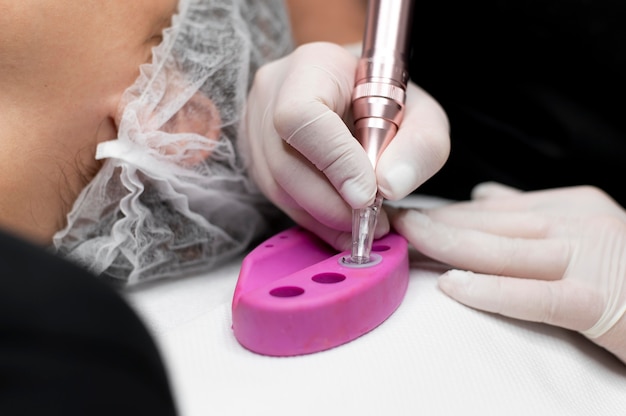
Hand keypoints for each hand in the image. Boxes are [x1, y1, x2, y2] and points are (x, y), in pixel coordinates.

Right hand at [240, 42, 448, 249]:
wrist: (358, 97)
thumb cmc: (389, 102)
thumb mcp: (423, 115)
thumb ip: (419, 147)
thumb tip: (389, 186)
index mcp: (312, 67)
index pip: (303, 115)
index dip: (333, 160)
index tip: (368, 194)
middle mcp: (272, 95)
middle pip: (285, 162)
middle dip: (330, 203)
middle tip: (369, 222)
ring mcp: (256, 127)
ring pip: (277, 187)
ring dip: (322, 217)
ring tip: (360, 227)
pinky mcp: (256, 157)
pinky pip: (277, 198)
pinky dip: (313, 218)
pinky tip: (340, 224)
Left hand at [389, 182, 625, 363]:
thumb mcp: (585, 226)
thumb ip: (534, 212)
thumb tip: (487, 194)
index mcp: (570, 206)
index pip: (493, 208)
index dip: (446, 213)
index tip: (408, 215)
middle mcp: (576, 224)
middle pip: (491, 225)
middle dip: (437, 224)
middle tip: (392, 222)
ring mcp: (587, 259)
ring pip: (504, 250)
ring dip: (450, 245)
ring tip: (409, 242)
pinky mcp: (598, 301)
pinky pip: (536, 295)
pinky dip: (492, 291)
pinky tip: (454, 286)